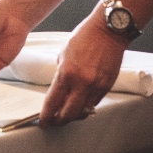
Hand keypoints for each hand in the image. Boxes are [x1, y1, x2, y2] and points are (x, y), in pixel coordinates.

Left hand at [39, 11, 125, 126]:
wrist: (108, 30)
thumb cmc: (85, 37)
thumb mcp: (64, 54)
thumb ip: (62, 72)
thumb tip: (61, 87)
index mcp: (66, 73)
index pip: (53, 102)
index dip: (47, 115)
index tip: (44, 121)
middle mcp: (82, 82)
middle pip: (69, 113)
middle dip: (59, 120)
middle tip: (55, 122)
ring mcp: (96, 85)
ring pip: (84, 111)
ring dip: (74, 115)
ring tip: (68, 115)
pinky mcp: (107, 85)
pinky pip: (95, 103)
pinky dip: (87, 106)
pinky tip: (82, 105)